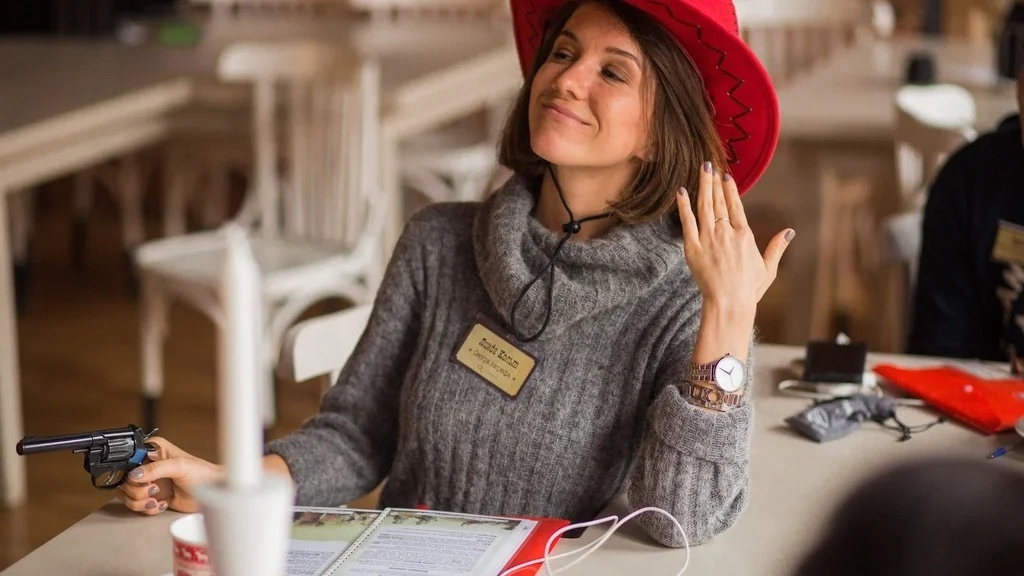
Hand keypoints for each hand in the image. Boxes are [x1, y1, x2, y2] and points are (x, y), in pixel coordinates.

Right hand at [116, 437, 222, 514]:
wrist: (212, 494)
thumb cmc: (203, 474)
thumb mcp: (180, 466)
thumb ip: (157, 468)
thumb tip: (134, 474)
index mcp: (153, 450)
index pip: (128, 459)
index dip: (131, 472)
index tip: (142, 479)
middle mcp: (148, 465)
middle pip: (124, 480)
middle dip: (136, 490)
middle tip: (153, 490)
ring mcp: (149, 482)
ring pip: (127, 495)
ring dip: (140, 501)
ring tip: (156, 499)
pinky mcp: (151, 497)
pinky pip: (137, 505)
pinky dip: (147, 509)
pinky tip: (162, 504)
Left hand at [677, 161, 793, 309]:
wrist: (729, 304)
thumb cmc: (749, 290)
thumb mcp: (768, 269)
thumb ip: (776, 247)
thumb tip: (789, 232)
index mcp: (744, 236)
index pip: (736, 205)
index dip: (730, 189)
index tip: (726, 175)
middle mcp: (726, 233)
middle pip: (718, 201)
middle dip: (714, 181)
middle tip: (709, 164)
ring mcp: (708, 239)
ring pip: (704, 206)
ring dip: (702, 186)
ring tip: (701, 170)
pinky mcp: (693, 248)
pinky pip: (687, 222)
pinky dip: (683, 206)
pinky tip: (681, 192)